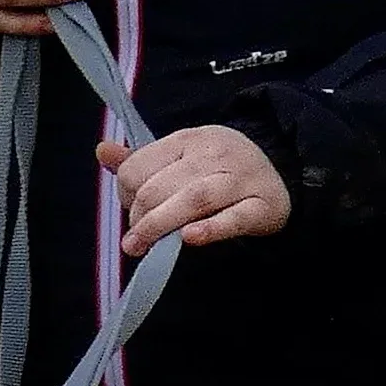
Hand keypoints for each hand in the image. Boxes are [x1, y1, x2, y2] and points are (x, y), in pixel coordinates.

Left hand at [97, 123, 291, 255]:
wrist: (283, 172)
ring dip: (160, 224)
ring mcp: (240, 179)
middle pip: (162, 185)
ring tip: (142, 247)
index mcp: (188, 139)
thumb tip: (101, 151)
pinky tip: (189, 239)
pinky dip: (211, 229)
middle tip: (136, 239)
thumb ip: (142, 160)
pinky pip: (235, 218)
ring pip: (193, 199)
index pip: (141, 166)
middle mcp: (213, 154)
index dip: (126, 194)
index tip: (132, 212)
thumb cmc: (222, 169)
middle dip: (140, 216)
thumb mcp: (182, 156)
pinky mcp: (262, 207)